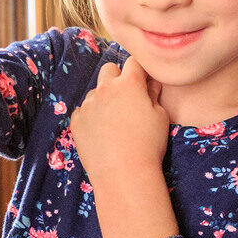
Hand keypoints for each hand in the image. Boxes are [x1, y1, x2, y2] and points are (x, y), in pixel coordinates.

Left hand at [69, 55, 177, 237]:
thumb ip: (153, 94)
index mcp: (129, 84)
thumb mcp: (160, 116)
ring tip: (114, 123)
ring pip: (95, 92)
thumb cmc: (148, 145)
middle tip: (127, 98)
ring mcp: (88, 105)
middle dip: (118, 78)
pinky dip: (91, 117)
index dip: (141, 70)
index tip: (144, 81)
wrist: (123, 174)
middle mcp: (105, 89)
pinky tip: (101, 134)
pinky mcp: (76, 121)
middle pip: (109, 70)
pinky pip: (83, 111)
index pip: (134, 62)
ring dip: (104, 99)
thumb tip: (150, 83)